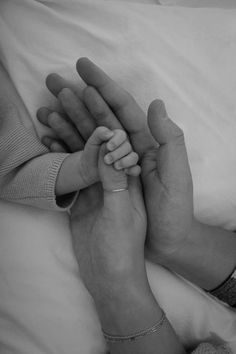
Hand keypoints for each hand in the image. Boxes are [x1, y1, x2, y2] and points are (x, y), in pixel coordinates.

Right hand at [38, 58, 193, 262]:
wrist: (163, 248)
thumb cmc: (173, 214)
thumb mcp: (176, 178)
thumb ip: (168, 142)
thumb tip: (155, 104)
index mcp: (146, 146)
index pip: (123, 110)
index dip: (104, 87)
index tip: (83, 69)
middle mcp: (126, 153)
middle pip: (99, 120)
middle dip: (78, 100)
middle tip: (54, 82)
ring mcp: (110, 169)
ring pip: (85, 139)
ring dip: (66, 122)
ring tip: (46, 109)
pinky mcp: (97, 185)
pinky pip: (78, 163)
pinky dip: (64, 150)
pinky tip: (49, 139)